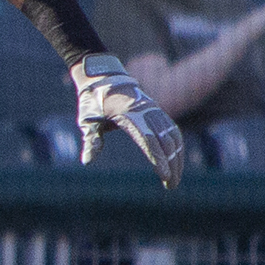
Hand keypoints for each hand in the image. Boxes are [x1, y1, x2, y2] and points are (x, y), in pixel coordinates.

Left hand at [72, 55, 183, 187]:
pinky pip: (173, 131)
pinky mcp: (158, 112)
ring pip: (173, 137)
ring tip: (174, 179)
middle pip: (165, 142)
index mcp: (129, 115)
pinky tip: (177, 160)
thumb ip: (91, 140)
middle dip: (171, 165)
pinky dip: (178, 146)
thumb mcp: (87, 120)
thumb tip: (87, 161)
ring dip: (177, 158)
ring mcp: (155, 112)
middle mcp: (147, 113)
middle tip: (170, 186)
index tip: (164, 176)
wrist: (104, 77)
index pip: (148, 141)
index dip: (158, 159)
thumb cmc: (93, 101)